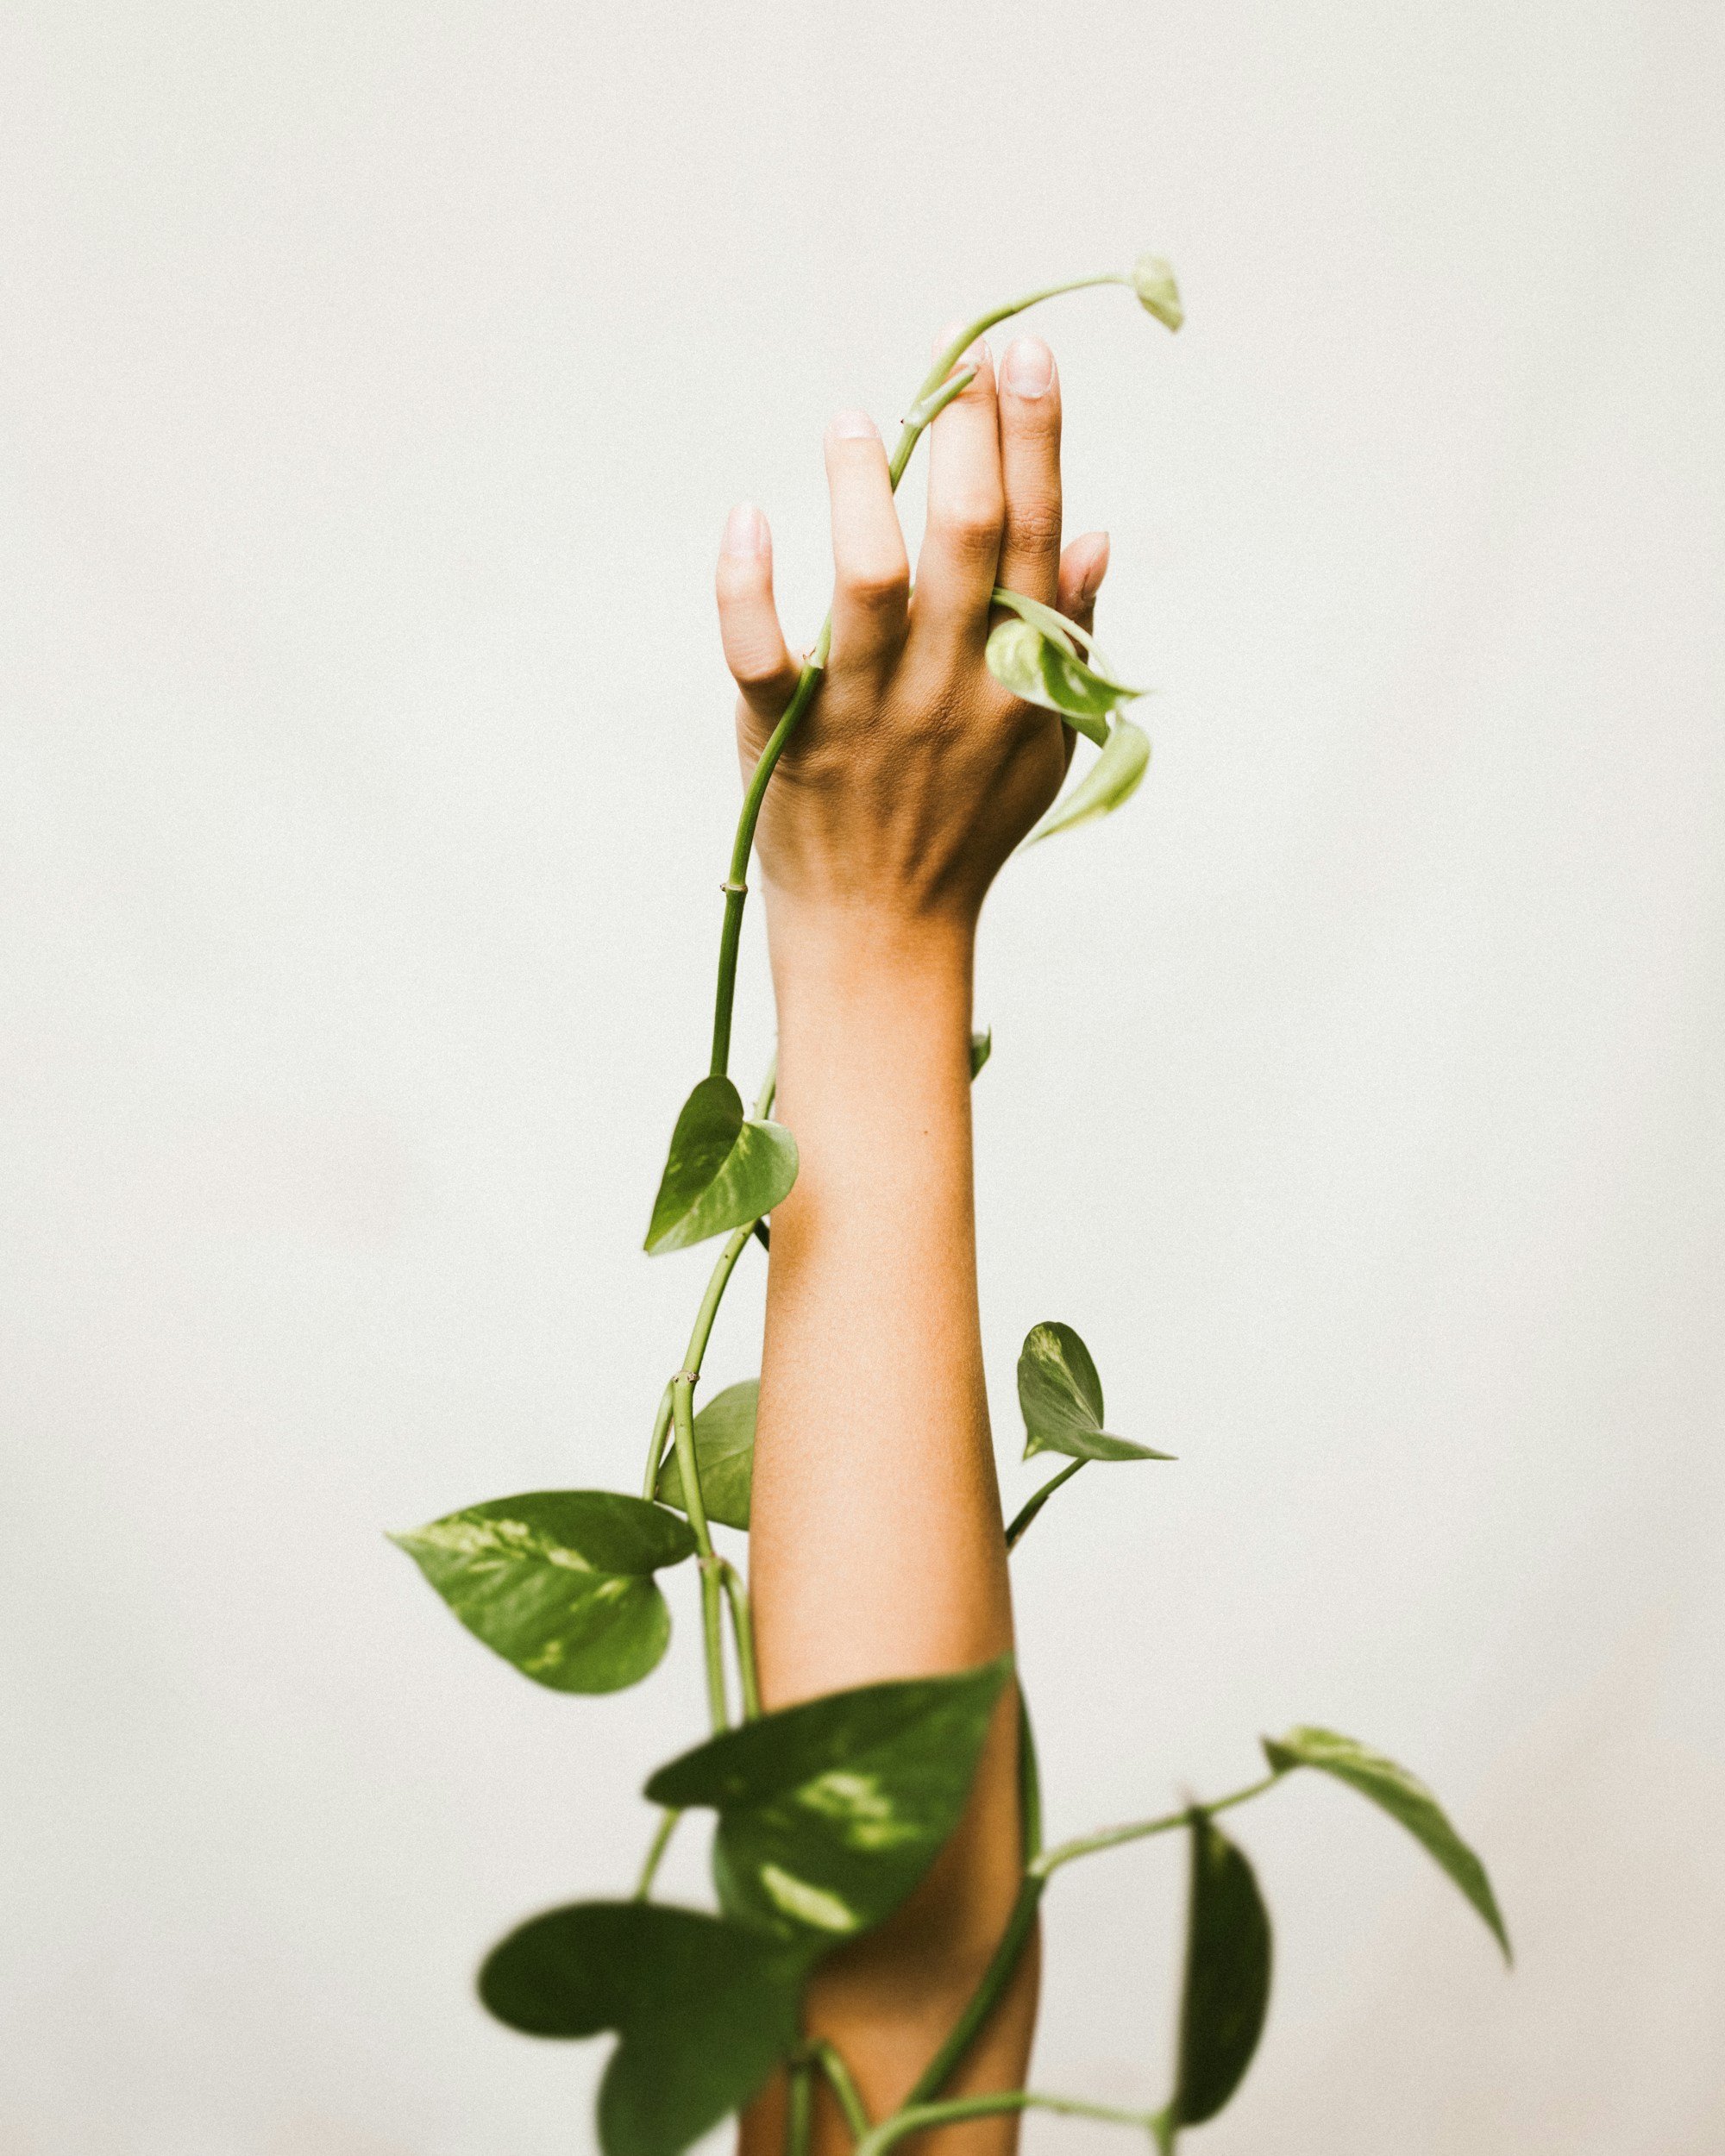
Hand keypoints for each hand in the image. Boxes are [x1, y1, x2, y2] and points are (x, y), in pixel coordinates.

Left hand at [715, 334, 1109, 950]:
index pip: (1035, 536)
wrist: (885, 936)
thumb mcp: (1040, 747)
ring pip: (869, 580)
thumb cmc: (965, 831)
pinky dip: (746, 587)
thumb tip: (1097, 538)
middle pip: (965, 538)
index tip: (1023, 354)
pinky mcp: (790, 737)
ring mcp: (866, 712)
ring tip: (847, 418)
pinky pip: (760, 654)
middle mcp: (948, 686)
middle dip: (967, 436)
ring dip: (859, 487)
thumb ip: (1067, 641)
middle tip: (956, 363)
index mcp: (1016, 678)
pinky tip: (747, 518)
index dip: (1034, 438)